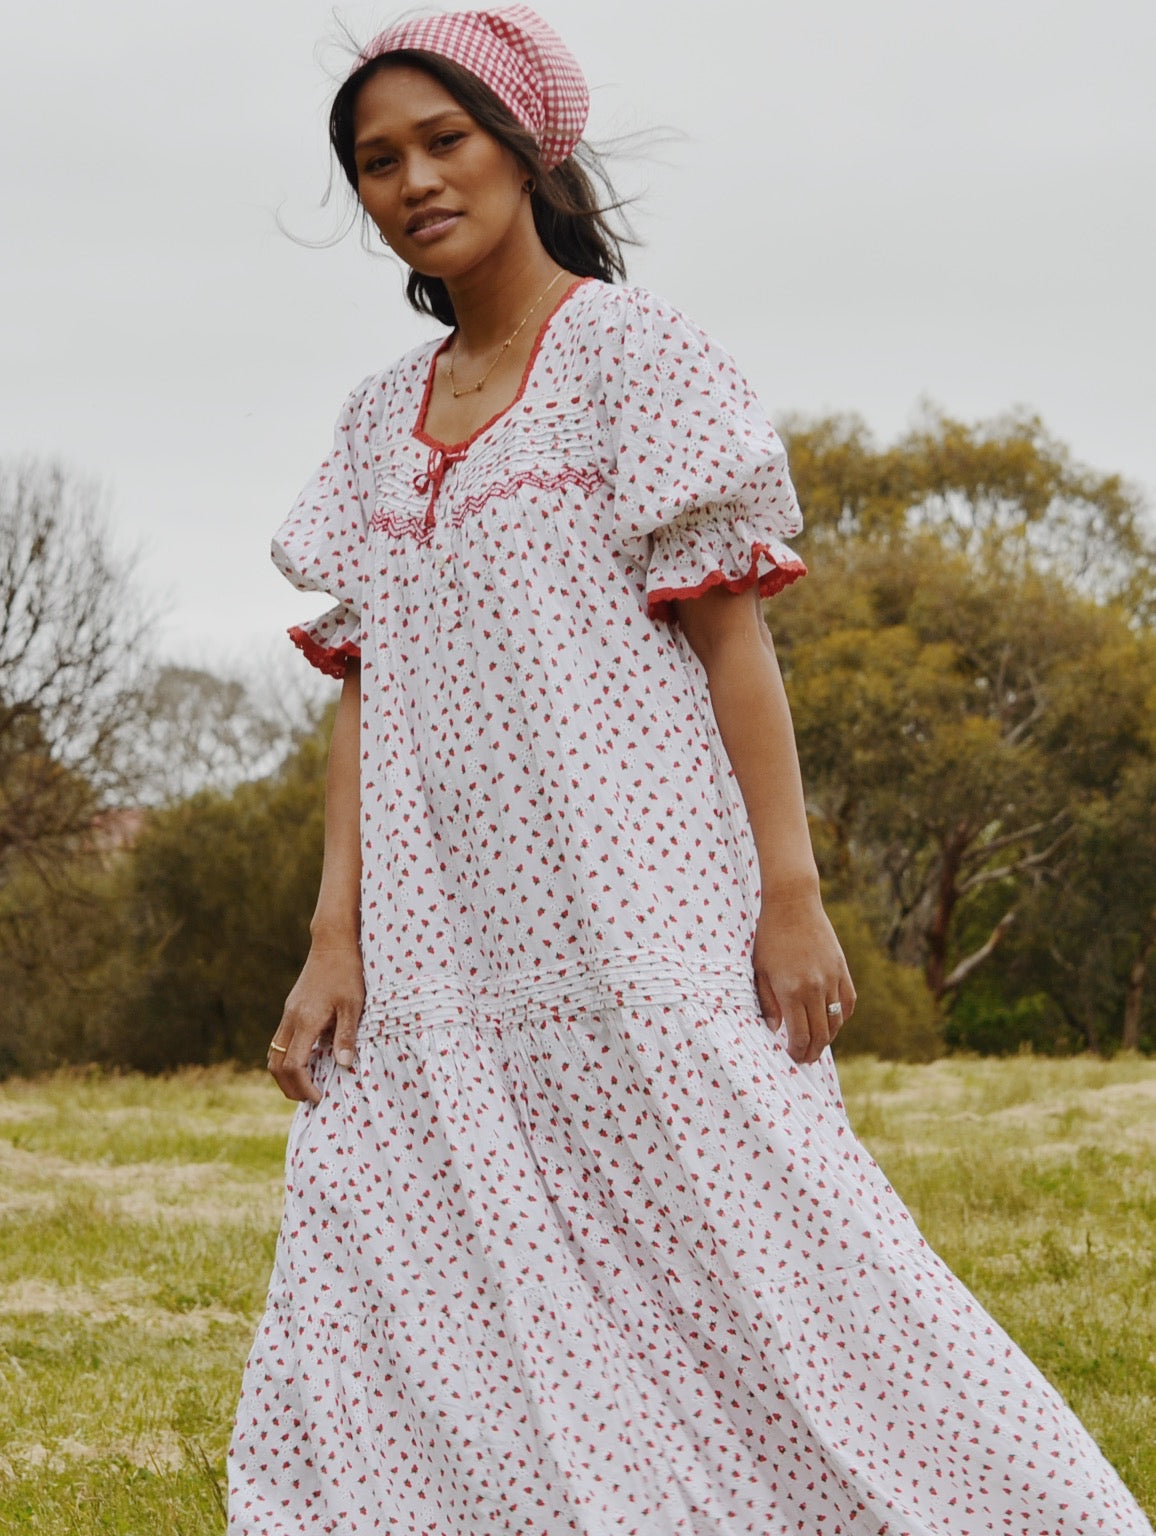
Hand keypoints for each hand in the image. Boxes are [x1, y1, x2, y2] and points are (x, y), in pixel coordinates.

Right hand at [267, 935, 364, 1103]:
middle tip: (311, 1098)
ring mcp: (288, 1014)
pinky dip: (287, 1058)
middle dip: (290, 1087)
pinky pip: (279, 1042)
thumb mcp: (353, 1004)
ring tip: (307, 1085)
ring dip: (285, 1074)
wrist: (333, 944)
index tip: (320, 1097)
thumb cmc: (346, 972)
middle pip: (276, 1065)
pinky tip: (308, 1062)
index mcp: (305, 1021)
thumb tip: (344, 1066)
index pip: (293, 1065)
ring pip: (273, 1054)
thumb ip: (346, 1036)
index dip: (303, 1087)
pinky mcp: (291, 1010)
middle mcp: (290, 1020)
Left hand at [752, 890, 855, 1064]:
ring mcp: (833, 979)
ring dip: (828, 1037)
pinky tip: (831, 1021)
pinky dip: (842, 1016)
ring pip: (837, 1021)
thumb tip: (775, 1030)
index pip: (800, 1035)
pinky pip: (848, 1002)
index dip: (797, 1052)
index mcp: (792, 991)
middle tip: (804, 1058)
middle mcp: (816, 988)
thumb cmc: (769, 937)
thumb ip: (768, 1004)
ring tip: (816, 1043)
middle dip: (812, 1051)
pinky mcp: (842, 969)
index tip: (790, 1057)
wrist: (793, 904)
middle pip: (821, 1034)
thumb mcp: (760, 971)